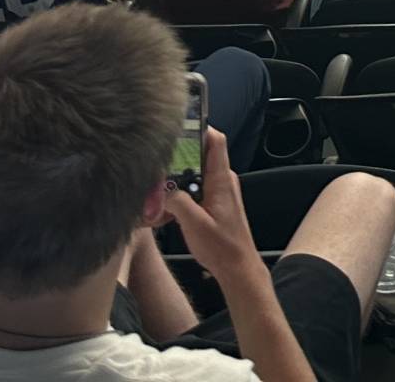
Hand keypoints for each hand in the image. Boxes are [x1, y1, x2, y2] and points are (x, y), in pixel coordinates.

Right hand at [159, 128, 262, 284]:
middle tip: (156, 162)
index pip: (215, 141)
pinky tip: (166, 206)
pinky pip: (196, 188)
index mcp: (221, 180)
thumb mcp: (193, 223)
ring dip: (177, 178)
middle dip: (178, 156)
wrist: (237, 267)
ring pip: (196, 173)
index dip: (200, 128)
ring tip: (157, 186)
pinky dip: (182, 192)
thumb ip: (177, 201)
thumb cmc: (222, 247)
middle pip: (200, 155)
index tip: (178, 126)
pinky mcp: (215, 203)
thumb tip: (161, 188)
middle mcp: (223, 181)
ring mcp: (220, 191)